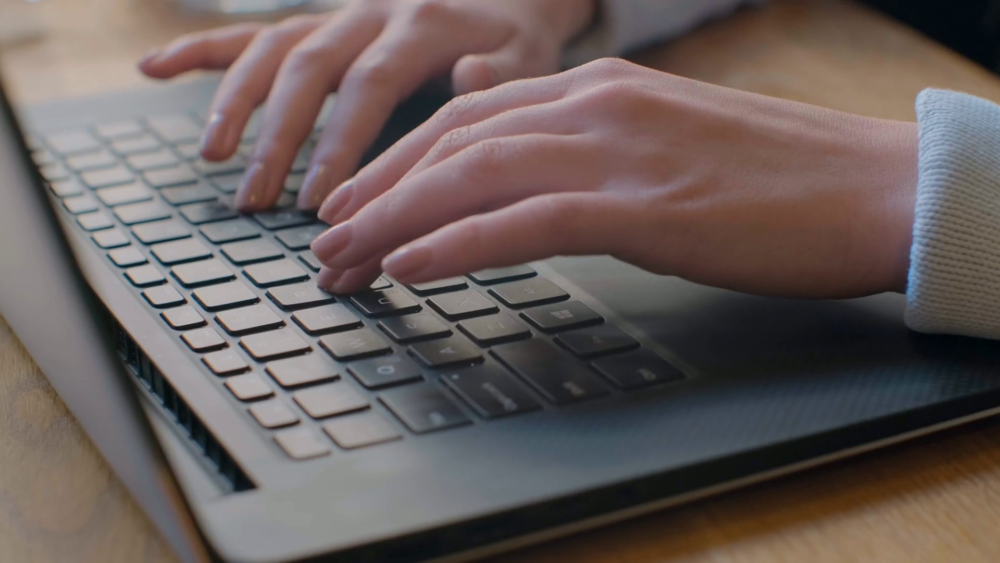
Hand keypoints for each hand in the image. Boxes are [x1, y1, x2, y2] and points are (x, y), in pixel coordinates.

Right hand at [138, 0, 595, 210]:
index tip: (321, 202)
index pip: (372, 84)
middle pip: (311, 68)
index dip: (342, 142)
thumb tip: (468, 78)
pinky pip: (253, 32)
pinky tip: (155, 68)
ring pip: (274, 49)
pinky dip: (202, 49)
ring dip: (235, 101)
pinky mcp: (318, 23)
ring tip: (213, 159)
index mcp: (423, 24)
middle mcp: (371, 12)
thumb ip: (498, 73)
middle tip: (256, 200)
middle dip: (279, 136)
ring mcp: (339, 16)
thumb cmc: (514, 39)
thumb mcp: (527, 57)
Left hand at [310, 58, 918, 298]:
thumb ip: (595, 154)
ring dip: (394, 223)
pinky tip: (409, 267)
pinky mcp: (643, 209)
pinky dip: (457, 243)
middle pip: (451, 144)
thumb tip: (537, 190)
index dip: (399, 163)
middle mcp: (595, 106)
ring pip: (472, 176)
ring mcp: (617, 153)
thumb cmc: (773, 177)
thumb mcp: (664, 147)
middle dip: (376, 194)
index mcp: (598, 89)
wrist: (869, 185)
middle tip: (326, 242)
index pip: (468, 118)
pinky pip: (526, 220)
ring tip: (342, 263)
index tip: (357, 203)